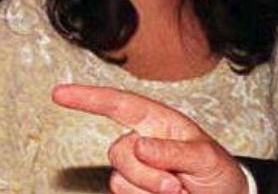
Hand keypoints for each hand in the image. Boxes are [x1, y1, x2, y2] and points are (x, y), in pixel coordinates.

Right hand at [53, 84, 248, 193]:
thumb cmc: (218, 173)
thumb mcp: (205, 158)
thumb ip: (173, 151)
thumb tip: (138, 145)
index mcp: (158, 122)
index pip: (119, 105)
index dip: (88, 98)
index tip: (59, 93)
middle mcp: (141, 143)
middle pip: (118, 152)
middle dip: (147, 174)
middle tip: (178, 186)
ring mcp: (136, 170)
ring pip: (120, 179)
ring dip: (149, 191)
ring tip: (179, 192)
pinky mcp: (134, 192)